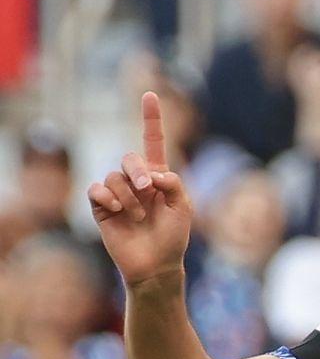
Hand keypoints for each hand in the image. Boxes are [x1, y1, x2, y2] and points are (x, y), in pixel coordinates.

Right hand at [87, 92, 192, 285]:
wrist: (155, 265)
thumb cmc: (173, 237)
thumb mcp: (184, 206)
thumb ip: (174, 182)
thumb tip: (152, 173)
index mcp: (158, 177)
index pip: (153, 142)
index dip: (151, 119)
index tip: (149, 93)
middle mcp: (136, 181)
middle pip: (130, 158)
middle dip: (138, 172)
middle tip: (148, 192)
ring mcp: (117, 193)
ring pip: (114, 176)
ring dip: (128, 197)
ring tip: (136, 217)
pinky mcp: (101, 207)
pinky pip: (96, 189)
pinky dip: (108, 199)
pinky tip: (118, 213)